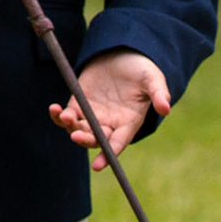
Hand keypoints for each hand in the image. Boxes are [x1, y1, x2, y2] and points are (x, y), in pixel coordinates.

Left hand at [50, 50, 170, 171]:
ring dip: (70, 127)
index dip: (108, 155)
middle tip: (77, 136)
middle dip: (85, 140)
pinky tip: (54, 110)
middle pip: (95, 140)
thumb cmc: (142, 70)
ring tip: (64, 116)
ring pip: (78, 130)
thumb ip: (159, 94)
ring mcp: (93, 115)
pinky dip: (58, 116)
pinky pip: (66, 116)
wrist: (124, 55)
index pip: (117, 143)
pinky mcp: (79, 103)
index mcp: (128, 123)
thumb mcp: (153, 80)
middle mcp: (110, 124)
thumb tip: (165, 109)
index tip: (98, 166)